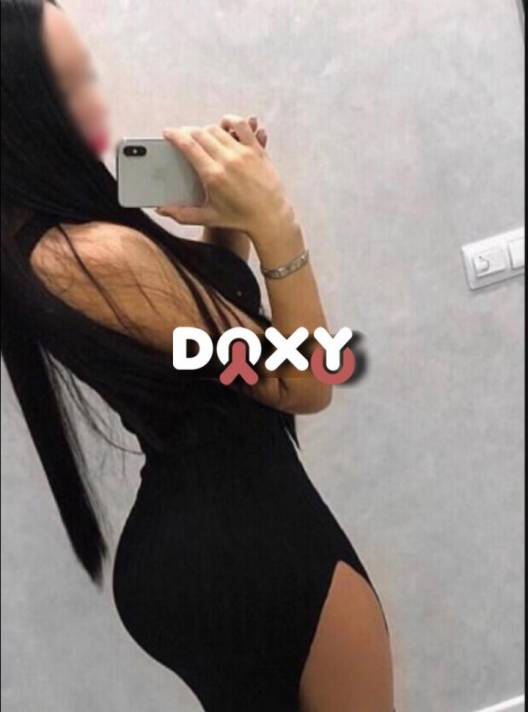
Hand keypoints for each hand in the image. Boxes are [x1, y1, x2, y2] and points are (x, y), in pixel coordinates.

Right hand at [156, 114, 295, 241]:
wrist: (270, 217)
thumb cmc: (240, 219)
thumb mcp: (208, 217)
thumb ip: (182, 214)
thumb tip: (161, 210)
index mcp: (213, 176)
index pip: (188, 145)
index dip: (175, 135)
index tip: (169, 133)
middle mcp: (227, 161)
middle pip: (201, 134)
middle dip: (188, 132)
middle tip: (184, 137)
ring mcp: (243, 153)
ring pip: (218, 129)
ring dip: (207, 129)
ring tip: (203, 136)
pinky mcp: (257, 150)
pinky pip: (242, 126)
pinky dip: (231, 121)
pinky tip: (225, 125)